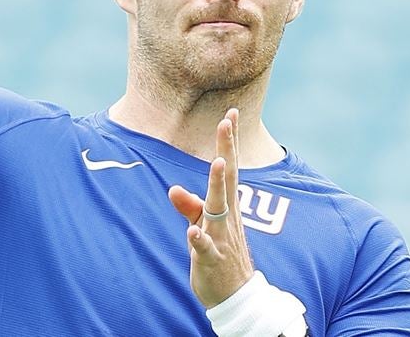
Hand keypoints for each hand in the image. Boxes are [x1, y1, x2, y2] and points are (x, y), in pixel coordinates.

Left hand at [168, 108, 254, 307]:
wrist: (236, 296)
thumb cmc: (220, 254)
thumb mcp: (203, 227)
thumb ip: (190, 207)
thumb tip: (174, 189)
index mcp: (226, 206)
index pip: (228, 168)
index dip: (228, 142)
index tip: (230, 114)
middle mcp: (227, 217)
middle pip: (227, 178)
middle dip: (226, 150)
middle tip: (227, 122)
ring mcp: (221, 237)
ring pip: (219, 209)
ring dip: (217, 186)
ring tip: (217, 163)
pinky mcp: (212, 259)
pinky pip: (205, 248)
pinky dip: (198, 239)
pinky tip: (192, 232)